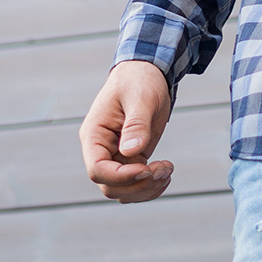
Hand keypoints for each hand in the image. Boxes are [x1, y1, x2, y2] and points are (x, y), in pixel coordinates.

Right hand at [79, 60, 173, 202]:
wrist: (148, 71)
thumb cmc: (140, 79)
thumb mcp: (140, 97)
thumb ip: (136, 124)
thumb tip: (131, 151)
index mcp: (94, 135)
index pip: (97, 169)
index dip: (122, 176)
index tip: (147, 168)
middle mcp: (101, 149)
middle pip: (110, 186)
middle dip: (138, 185)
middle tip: (165, 169)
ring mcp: (115, 156)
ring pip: (123, 190)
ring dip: (146, 189)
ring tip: (168, 171)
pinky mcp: (132, 157)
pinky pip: (135, 183)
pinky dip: (150, 186)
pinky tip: (166, 174)